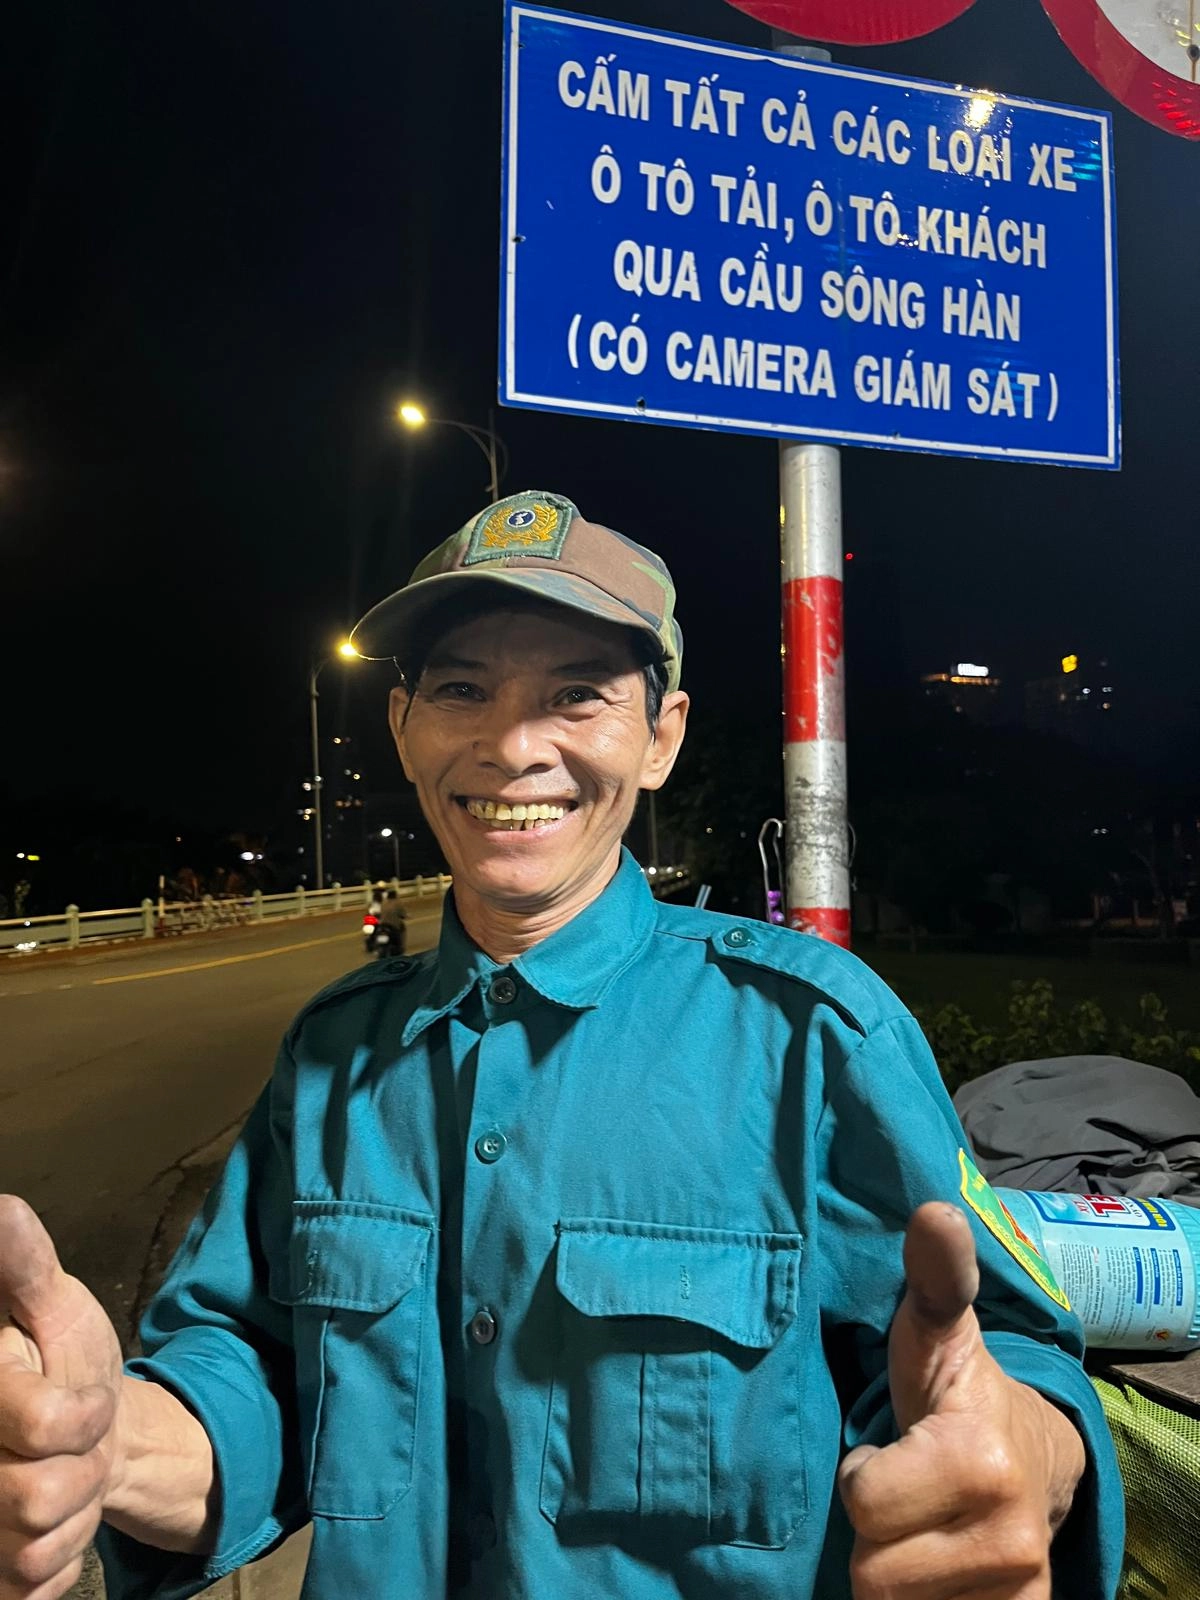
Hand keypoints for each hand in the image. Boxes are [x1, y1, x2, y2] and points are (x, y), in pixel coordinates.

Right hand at [0, 1196, 123, 1598]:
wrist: (80, 1436)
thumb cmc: (65, 1361)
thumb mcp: (56, 1305)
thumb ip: (25, 1266)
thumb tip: (3, 1207)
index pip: (48, 1427)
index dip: (82, 1417)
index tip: (88, 1402)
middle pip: (44, 1497)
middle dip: (84, 1469)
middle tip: (79, 1443)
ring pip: (42, 1548)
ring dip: (76, 1515)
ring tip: (67, 1478)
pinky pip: (33, 1592)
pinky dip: (60, 1568)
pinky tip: (52, 1528)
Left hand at [839, 1202, 1085, 1599]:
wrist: (1037, 1461)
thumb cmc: (960, 1392)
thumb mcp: (936, 1333)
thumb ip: (932, 1278)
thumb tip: (935, 1211)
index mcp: (979, 1462)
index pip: (863, 1502)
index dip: (862, 1476)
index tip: (888, 1451)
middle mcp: (1008, 1540)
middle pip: (871, 1571)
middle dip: (874, 1530)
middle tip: (901, 1490)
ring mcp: (1016, 1590)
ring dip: (893, 1568)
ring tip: (918, 1523)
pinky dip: (918, 1599)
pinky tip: (934, 1563)